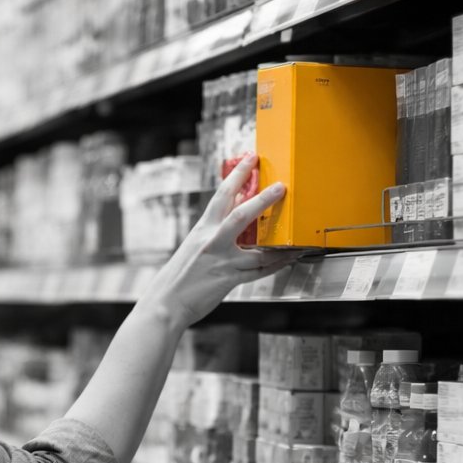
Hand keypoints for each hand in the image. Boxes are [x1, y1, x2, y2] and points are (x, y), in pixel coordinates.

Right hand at [141, 154, 303, 330]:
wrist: (165, 303)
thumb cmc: (179, 276)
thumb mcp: (194, 245)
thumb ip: (214, 229)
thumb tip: (235, 208)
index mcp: (202, 230)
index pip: (222, 195)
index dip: (238, 175)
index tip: (251, 158)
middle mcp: (212, 242)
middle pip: (241, 215)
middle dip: (262, 199)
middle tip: (281, 186)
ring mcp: (221, 262)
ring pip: (258, 250)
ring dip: (281, 244)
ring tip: (297, 236)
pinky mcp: (228, 280)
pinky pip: (259, 272)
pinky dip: (276, 265)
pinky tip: (288, 258)